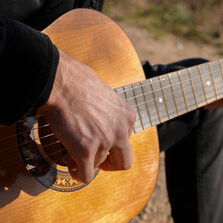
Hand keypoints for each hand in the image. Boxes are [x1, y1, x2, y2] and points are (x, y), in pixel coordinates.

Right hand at [38, 49, 135, 182]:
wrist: (60, 82)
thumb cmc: (77, 81)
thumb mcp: (106, 94)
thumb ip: (110, 111)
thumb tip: (101, 118)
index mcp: (127, 116)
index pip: (126, 139)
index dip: (111, 143)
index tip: (97, 140)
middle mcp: (121, 131)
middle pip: (124, 161)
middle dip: (109, 163)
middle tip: (95, 159)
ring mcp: (105, 142)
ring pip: (98, 165)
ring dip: (85, 162)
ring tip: (70, 150)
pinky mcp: (86, 151)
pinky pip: (86, 175)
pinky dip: (78, 174)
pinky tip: (70, 165)